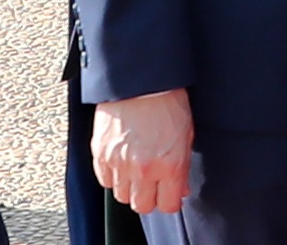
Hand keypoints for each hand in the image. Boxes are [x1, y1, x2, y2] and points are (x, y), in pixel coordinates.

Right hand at [92, 88, 191, 213]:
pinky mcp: (101, 152)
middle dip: (149, 197)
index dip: (170, 200)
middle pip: (142, 206)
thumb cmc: (166, 102)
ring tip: (134, 172)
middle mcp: (144, 169)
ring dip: (129, 188)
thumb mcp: (186, 136)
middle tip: (151, 184)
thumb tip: (180, 189)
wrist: (140, 79)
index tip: (169, 194)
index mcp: (170, 166)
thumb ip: (182, 168)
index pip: (168, 206)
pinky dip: (112, 176)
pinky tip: (120, 163)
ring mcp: (120, 162)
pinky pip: (104, 179)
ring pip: (122, 196)